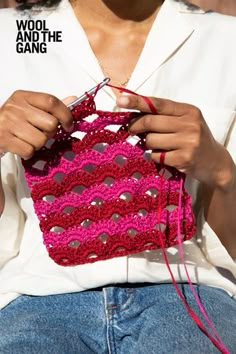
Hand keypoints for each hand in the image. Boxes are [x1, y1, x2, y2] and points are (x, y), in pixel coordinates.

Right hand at [0, 90, 75, 159]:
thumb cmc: (13, 120)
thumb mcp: (30, 108)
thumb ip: (51, 106)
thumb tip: (73, 99)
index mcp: (23, 96)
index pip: (52, 102)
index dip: (65, 115)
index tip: (68, 125)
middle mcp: (15, 107)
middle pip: (50, 124)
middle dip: (50, 133)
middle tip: (41, 133)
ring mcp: (8, 123)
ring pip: (41, 140)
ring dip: (38, 144)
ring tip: (29, 139)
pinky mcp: (5, 139)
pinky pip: (29, 151)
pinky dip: (28, 152)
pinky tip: (21, 146)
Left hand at [117, 94, 234, 189]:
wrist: (215, 162)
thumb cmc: (194, 139)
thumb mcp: (184, 122)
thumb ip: (163, 116)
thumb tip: (133, 114)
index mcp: (188, 111)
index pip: (157, 104)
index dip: (137, 102)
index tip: (120, 100)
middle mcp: (190, 124)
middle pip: (150, 122)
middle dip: (135, 126)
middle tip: (131, 130)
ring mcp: (188, 142)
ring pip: (150, 140)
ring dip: (148, 144)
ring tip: (159, 146)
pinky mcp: (184, 159)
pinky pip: (156, 156)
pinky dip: (155, 157)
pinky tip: (166, 157)